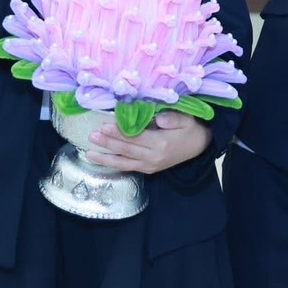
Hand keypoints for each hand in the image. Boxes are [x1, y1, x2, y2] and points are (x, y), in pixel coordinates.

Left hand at [87, 111, 212, 174]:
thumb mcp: (186, 119)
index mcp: (161, 144)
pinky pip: (128, 167)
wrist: (200, 147)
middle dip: (107, 143)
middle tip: (92, 135)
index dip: (119, 132)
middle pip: (126, 150)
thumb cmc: (190, 129)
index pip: (135, 137)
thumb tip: (157, 118)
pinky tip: (101, 160)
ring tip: (88, 153)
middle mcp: (153, 157)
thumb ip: (172, 118)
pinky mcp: (148, 169)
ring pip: (123, 163)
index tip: (104, 125)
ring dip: (105, 158)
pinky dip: (114, 164)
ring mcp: (150, 165)